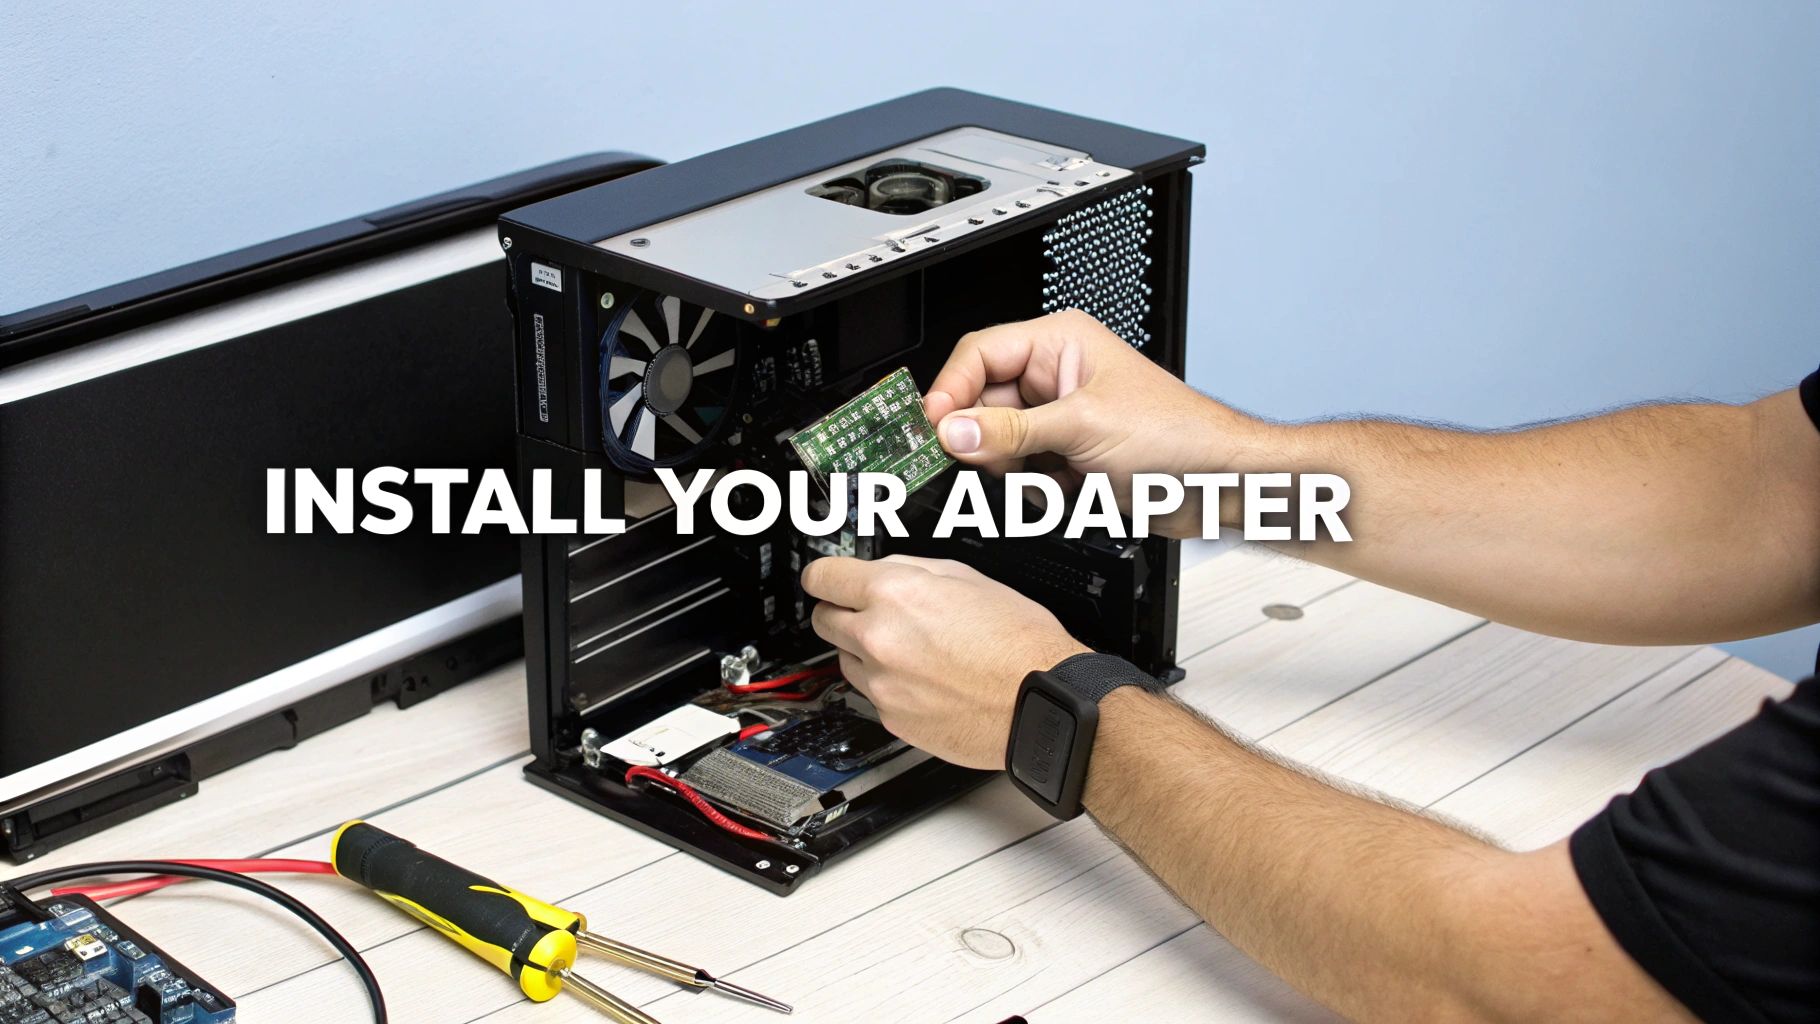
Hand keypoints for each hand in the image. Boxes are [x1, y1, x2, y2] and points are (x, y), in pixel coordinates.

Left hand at [801, 554, 1087, 768]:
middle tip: (867, 613)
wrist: (1041, 702)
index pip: (822, 577)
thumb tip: (884, 570)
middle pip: (822, 620)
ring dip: (865, 652)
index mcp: (895, 594)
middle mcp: (879, 638)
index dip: (823, 576)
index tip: (824, 579)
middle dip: (840, 612)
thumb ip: (914, 570)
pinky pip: (872, 695)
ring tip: (912, 651)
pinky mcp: (891, 719)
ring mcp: (881, 683)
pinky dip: (888, 685)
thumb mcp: (969, 579)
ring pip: (845, 659)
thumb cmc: (1019, 644)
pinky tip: (924, 680)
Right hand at [923, 309, 1246, 537]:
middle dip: (989, 441)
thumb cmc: (1178, 436)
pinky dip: (1036, 489)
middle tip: (992, 461)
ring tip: (1052, 476)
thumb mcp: (1082, 428)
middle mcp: (1055, 376)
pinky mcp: (1067, 456)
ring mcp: (1060, 418)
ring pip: (998, 444)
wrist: (1218, 484)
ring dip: (1017, 470)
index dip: (951, 390)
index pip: (979, 355)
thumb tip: (952, 430)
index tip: (931, 425)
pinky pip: (1022, 472)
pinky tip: (1068, 490)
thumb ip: (1010, 432)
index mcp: (1060, 343)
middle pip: (982, 405)